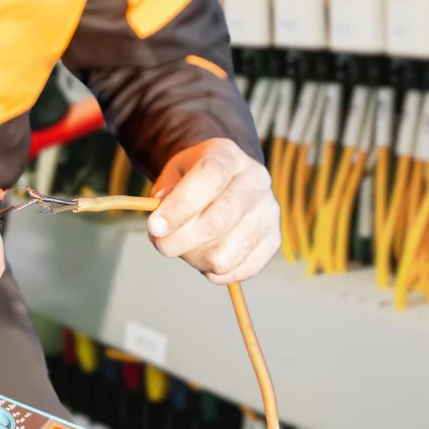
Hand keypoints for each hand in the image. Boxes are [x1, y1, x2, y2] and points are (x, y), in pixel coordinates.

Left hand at [146, 138, 279, 283]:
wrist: (226, 184)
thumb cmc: (193, 181)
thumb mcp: (174, 176)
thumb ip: (165, 194)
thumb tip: (163, 221)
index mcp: (229, 156)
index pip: (209, 178)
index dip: (180, 206)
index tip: (154, 227)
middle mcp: (256, 181)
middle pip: (219, 220)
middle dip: (181, 240)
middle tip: (161, 244)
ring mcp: (269, 212)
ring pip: (225, 254)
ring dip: (195, 259)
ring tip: (187, 247)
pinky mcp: (274, 240)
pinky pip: (237, 271)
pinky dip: (213, 272)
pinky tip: (205, 256)